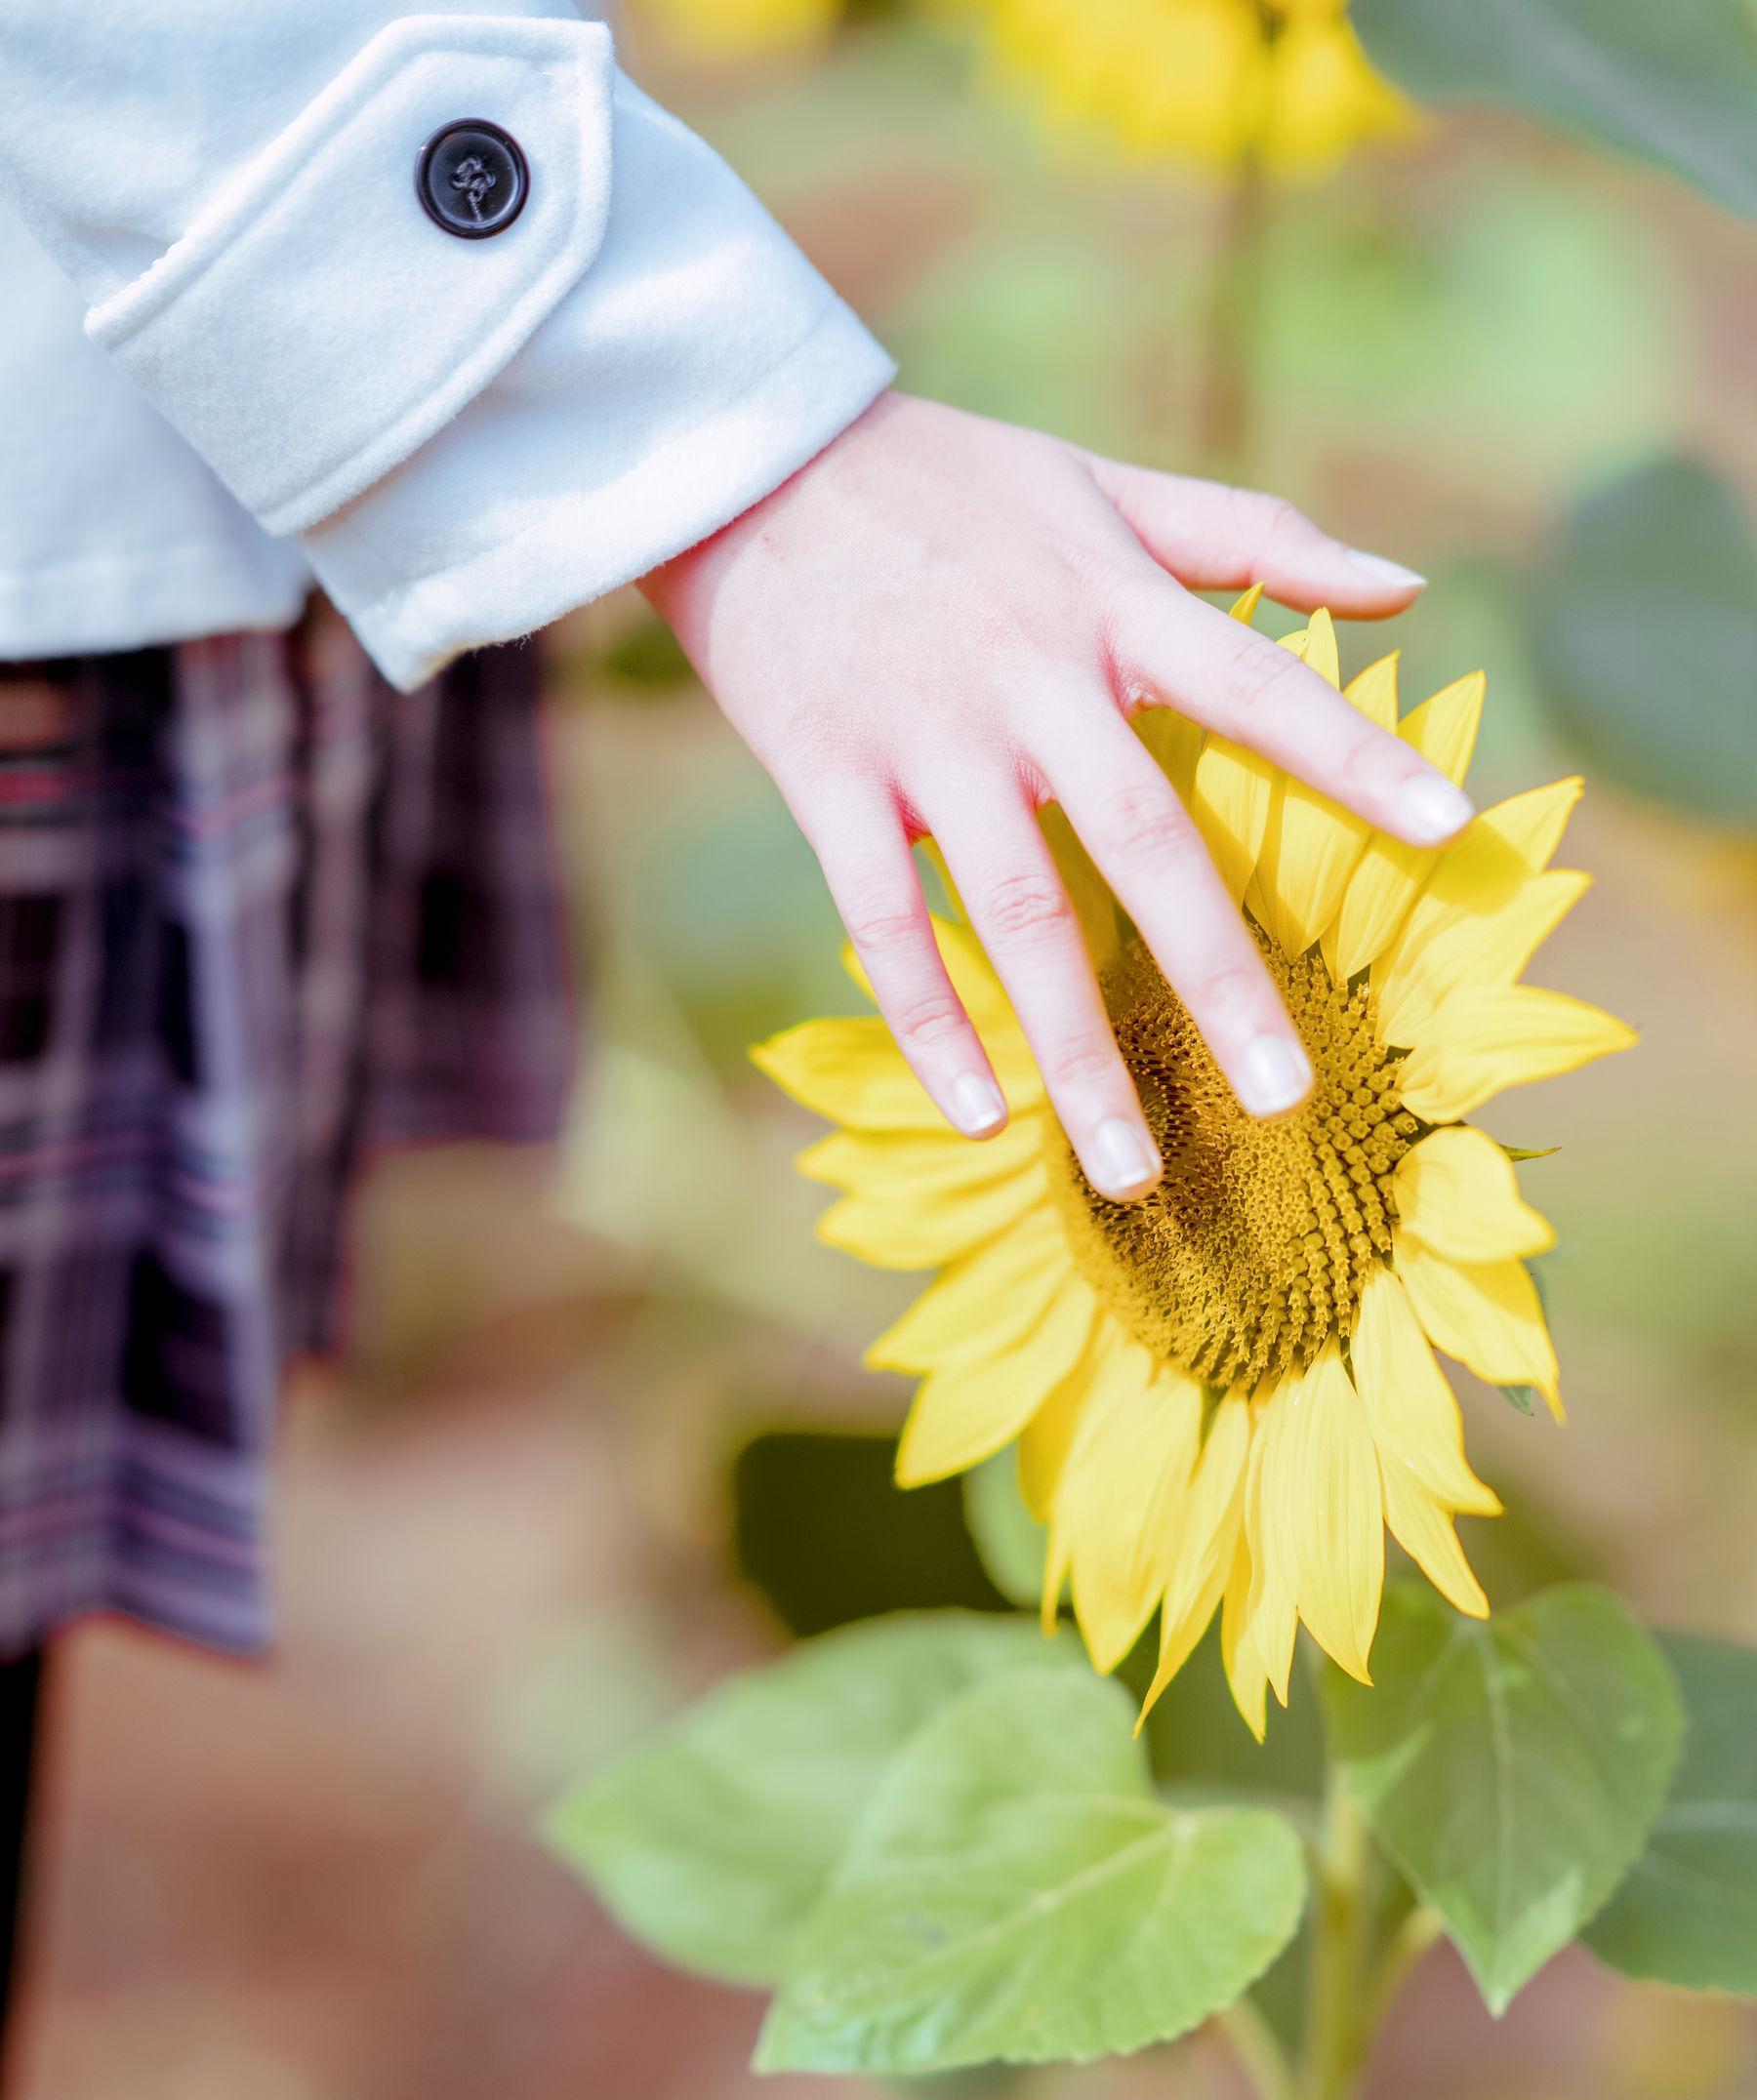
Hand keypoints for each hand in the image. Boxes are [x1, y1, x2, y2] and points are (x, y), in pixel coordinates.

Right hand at [641, 392, 1468, 1202]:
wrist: (748, 451)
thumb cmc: (948, 478)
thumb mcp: (1108, 482)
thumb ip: (1256, 537)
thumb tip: (1406, 585)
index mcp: (1112, 603)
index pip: (1259, 684)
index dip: (1355, 755)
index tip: (1449, 831)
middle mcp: (1030, 677)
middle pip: (1143, 843)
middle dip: (1217, 978)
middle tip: (1284, 1098)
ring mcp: (926, 736)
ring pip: (1016, 916)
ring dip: (1075, 1052)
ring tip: (1130, 1171)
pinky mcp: (828, 777)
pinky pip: (884, 924)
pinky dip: (929, 1026)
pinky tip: (985, 1117)